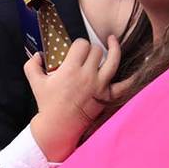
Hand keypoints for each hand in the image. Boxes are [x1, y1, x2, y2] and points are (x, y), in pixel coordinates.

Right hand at [25, 35, 121, 161]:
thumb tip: (38, 54)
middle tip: (87, 54)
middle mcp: (87, 75)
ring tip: (112, 41)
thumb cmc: (47, 104)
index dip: (79, 44)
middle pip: (96, 50)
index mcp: (70, 69)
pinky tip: (136, 67)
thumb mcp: (35, 82)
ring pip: (113, 60)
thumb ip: (32, 64)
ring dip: (114, 48)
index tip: (76, 49)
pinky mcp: (107, 96)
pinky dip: (132, 77)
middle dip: (91, 49)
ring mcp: (100, 86)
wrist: (59, 126)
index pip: (81, 45)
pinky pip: (124, 85)